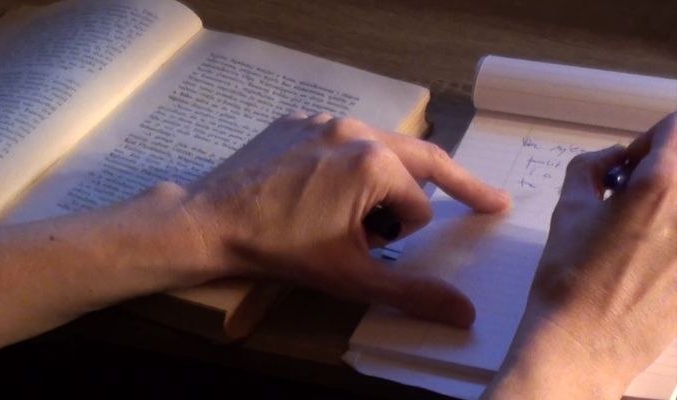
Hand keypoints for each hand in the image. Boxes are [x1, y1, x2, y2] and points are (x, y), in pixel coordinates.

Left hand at [167, 113, 509, 327]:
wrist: (211, 222)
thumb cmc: (281, 250)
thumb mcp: (350, 276)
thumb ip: (411, 292)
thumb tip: (465, 313)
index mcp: (374, 163)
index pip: (419, 204)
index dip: (404, 234)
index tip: (374, 248)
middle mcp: (355, 130)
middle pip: (420, 160)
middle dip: (451, 183)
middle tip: (488, 199)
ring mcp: (323, 119)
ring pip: (380, 148)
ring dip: (386, 178)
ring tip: (362, 208)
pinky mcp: (297, 120)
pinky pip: (342, 138)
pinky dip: (348, 162)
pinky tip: (323, 187)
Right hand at [483, 113, 676, 398]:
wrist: (583, 341)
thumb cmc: (571, 278)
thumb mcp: (569, 209)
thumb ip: (590, 168)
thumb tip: (610, 160)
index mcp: (661, 185)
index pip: (675, 128)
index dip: (648, 139)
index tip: (629, 163)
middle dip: (661, 170)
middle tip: (631, 193)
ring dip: (667, 204)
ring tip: (638, 228)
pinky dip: (669, 238)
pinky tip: (646, 258)